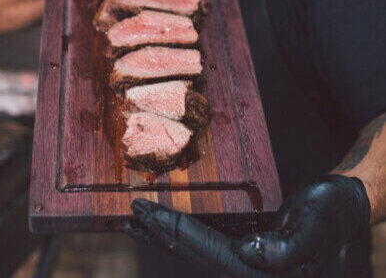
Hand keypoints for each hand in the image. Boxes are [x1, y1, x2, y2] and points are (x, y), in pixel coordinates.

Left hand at [125, 175, 369, 276]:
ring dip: (168, 237)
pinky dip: (186, 234)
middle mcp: (254, 275)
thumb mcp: (314, 226)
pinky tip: (170, 226)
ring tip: (139, 223)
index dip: (176, 231)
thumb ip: (286, 248)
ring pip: (199, 254)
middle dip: (163, 235)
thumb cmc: (331, 213)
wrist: (345, 206)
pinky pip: (209, 245)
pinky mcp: (249, 255)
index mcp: (268, 275)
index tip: (146, 212)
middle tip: (132, 214)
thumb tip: (247, 252)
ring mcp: (250, 267)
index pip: (211, 254)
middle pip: (198, 257)